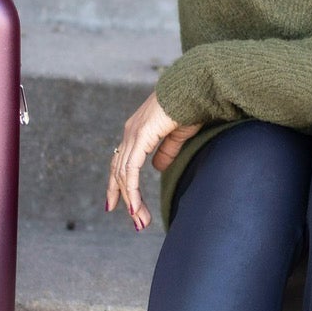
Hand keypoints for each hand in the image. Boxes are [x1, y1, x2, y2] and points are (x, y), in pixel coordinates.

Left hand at [107, 92, 202, 230]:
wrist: (195, 89)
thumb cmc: (190, 108)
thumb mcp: (177, 136)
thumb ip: (166, 152)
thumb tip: (157, 168)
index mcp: (136, 130)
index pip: (121, 162)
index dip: (118, 184)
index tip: (116, 205)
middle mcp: (130, 132)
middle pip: (119, 171)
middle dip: (126, 198)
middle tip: (137, 221)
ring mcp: (133, 134)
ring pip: (124, 174)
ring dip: (131, 200)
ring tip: (139, 221)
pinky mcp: (141, 137)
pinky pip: (131, 170)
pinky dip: (131, 190)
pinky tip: (134, 207)